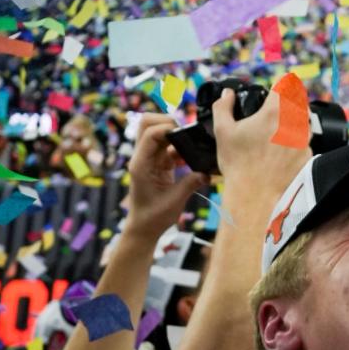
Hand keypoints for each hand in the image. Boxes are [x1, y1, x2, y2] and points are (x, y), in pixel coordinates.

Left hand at [124, 113, 208, 240]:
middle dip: (167, 121)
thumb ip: (191, 183)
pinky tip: (191, 158)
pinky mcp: (158, 164)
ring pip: (158, 133)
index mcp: (141, 164)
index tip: (185, 135)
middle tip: (185, 132)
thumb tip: (207, 172)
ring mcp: (149, 159)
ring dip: (175, 135)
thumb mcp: (175, 200)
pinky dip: (180, 148)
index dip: (167, 128)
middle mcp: (143, 157)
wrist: (144, 228)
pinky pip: (168, 147)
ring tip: (191, 145)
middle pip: (148, 124)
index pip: (149, 133)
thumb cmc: (154, 217)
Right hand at [211, 86, 310, 202]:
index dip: (282, 82)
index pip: (287, 84)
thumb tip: (227, 95)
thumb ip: (223, 107)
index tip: (277, 85)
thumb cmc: (239, 165)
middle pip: (299, 100)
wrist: (255, 196)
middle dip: (289, 101)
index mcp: (275, 113)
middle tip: (275, 109)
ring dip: (295, 120)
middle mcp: (294, 123)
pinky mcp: (308, 155)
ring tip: (278, 130)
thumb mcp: (223, 132)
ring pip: (305, 120)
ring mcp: (304, 140)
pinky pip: (306, 140)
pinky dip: (297, 140)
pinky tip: (282, 150)